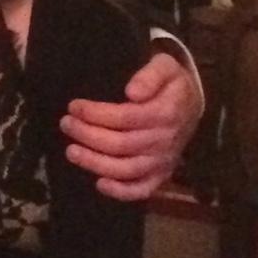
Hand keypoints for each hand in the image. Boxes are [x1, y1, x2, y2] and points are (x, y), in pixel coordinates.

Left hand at [62, 52, 198, 199]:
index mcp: (166, 113)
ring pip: (126, 170)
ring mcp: (163, 161)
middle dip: (87, 135)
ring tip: (71, 151)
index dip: (96, 114)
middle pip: (120, 145)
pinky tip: (99, 184)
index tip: (73, 106)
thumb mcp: (165, 66)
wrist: (191, 104)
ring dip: (95, 163)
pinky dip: (121, 192)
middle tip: (66, 124)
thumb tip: (132, 92)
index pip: (124, 118)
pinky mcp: (161, 174)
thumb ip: (150, 75)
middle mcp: (165, 141)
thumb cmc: (170, 83)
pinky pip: (142, 190)